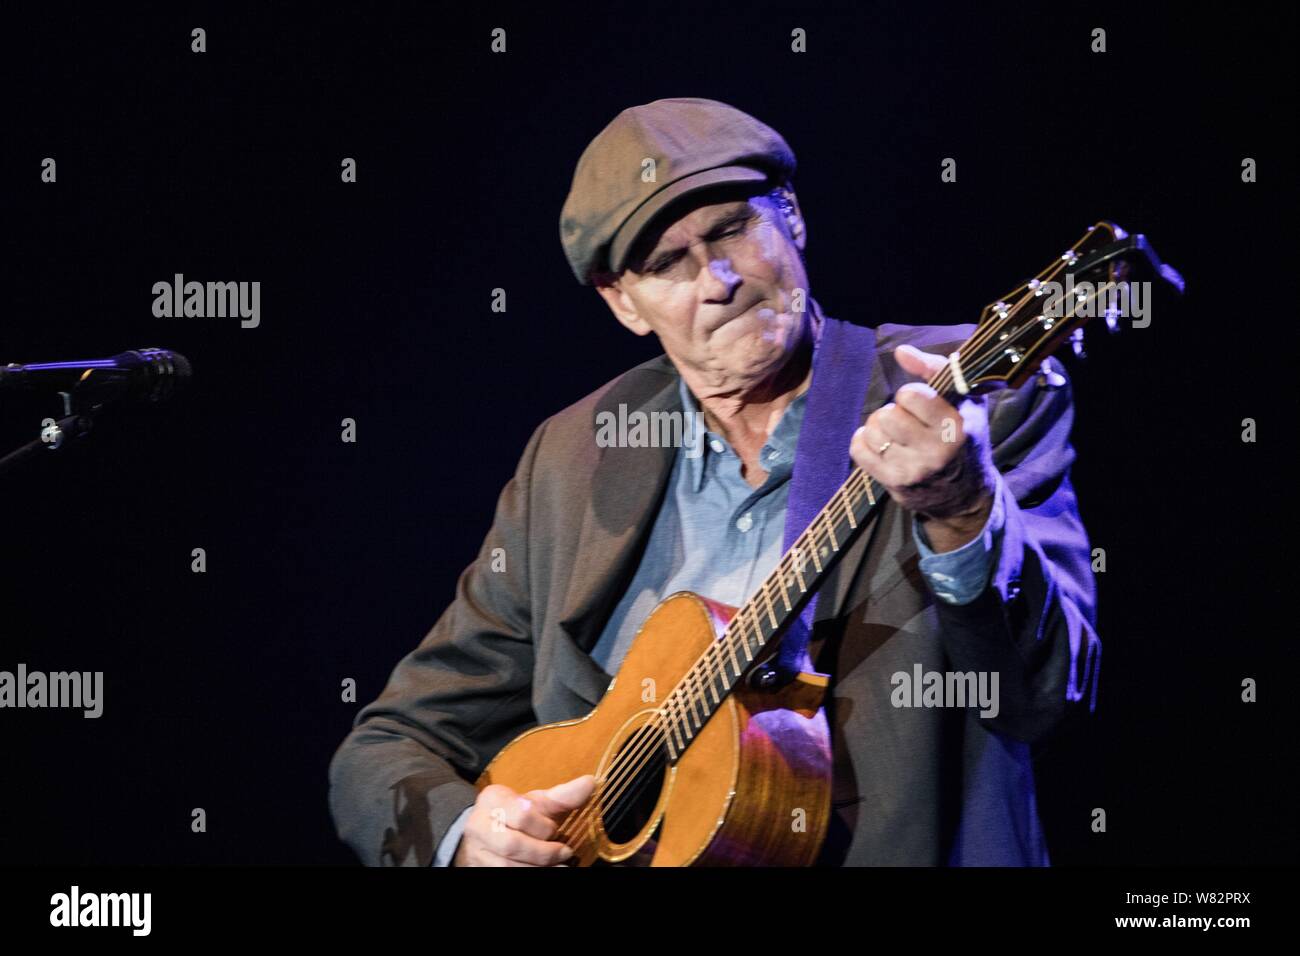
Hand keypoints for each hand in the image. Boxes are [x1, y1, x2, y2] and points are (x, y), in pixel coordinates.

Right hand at [452, 774, 594, 866]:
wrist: (487, 831)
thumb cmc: (516, 814)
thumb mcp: (537, 802)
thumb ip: (563, 796)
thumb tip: (590, 783)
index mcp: (493, 798)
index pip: (521, 814)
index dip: (544, 826)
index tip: (556, 829)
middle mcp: (479, 824)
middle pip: (512, 844)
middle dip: (543, 852)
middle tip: (564, 852)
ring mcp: (477, 849)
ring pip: (507, 865)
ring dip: (538, 868)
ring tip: (559, 866)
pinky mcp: (479, 868)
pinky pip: (502, 874)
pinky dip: (528, 874)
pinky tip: (546, 870)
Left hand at [849, 343, 996, 543]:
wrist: (967, 493)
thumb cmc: (965, 436)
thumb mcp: (966, 400)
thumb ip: (935, 369)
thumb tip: (901, 352)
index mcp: (955, 427)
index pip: (910, 396)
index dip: (911, 395)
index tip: (921, 404)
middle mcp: (934, 452)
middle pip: (887, 415)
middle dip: (893, 412)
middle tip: (907, 420)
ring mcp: (912, 471)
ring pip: (871, 431)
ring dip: (879, 427)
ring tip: (897, 434)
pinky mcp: (892, 483)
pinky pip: (858, 450)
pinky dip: (864, 442)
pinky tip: (881, 444)